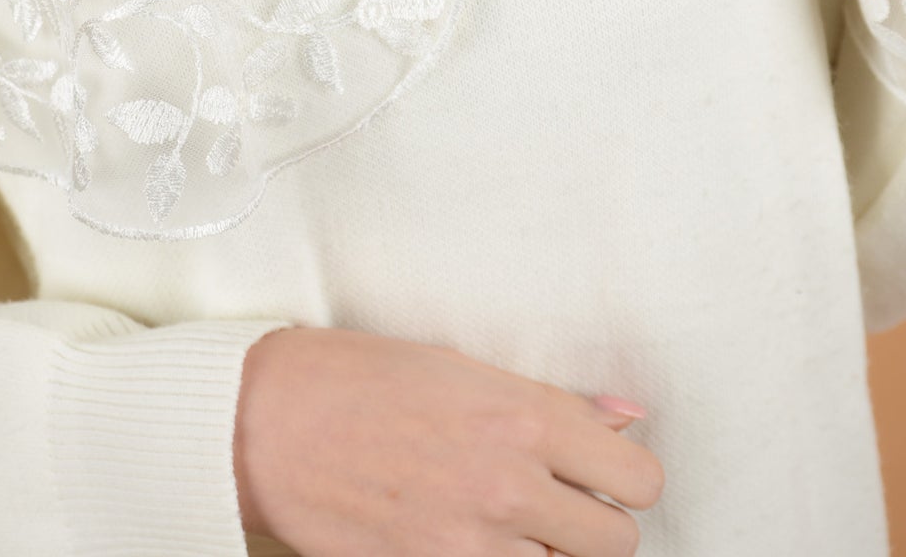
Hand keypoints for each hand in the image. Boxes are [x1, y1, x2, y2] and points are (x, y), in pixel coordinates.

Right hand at [233, 324, 663, 554]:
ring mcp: (472, 545)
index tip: (603, 476)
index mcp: (524, 416)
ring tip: (511, 525)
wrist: (267, 423)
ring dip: (548, 553)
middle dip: (593, 526)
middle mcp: (510, 485)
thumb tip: (625, 418)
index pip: (638, 480)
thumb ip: (554, 402)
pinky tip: (476, 542)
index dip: (626, 481)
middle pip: (616, 543)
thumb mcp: (462, 367)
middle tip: (557, 506)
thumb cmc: (356, 379)